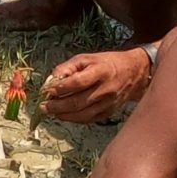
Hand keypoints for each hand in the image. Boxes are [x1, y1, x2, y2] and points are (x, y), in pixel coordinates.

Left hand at [40, 47, 154, 123]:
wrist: (133, 73)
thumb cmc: (106, 63)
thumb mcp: (86, 58)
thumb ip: (67, 67)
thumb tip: (51, 80)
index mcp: (101, 71)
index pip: (78, 82)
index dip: (61, 88)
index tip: (48, 90)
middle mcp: (106, 89)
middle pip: (79, 102)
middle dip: (58, 106)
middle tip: (43, 106)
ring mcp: (109, 103)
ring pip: (83, 114)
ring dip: (64, 115)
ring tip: (51, 112)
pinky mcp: (109, 112)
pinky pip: (89, 119)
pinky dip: (75, 119)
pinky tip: (64, 115)